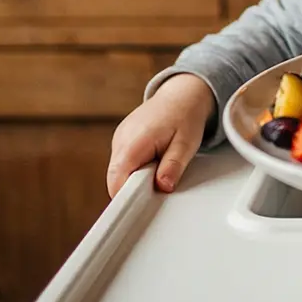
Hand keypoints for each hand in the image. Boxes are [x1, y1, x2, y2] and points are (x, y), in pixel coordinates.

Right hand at [106, 73, 212, 196]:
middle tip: (159, 184)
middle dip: (135, 188)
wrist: (182, 94)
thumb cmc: (185, 116)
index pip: (117, 181)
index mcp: (133, 142)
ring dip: (136, 177)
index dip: (127, 197)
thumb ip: (173, 166)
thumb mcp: (186, 144)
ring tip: (159, 165)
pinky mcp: (121, 139)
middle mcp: (121, 140)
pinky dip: (136, 167)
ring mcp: (119, 139)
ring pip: (119, 171)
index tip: (140, 207)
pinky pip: (123, 162)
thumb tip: (162, 187)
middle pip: (116, 179)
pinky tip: (153, 159)